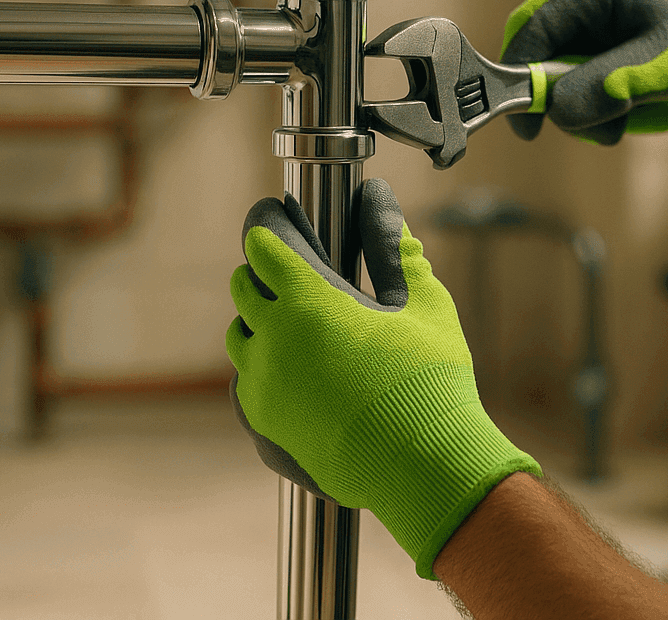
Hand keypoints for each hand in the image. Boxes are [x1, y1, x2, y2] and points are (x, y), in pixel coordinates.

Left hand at [225, 179, 539, 578]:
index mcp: (309, 301)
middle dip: (263, 271)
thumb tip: (382, 204)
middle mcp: (274, 338)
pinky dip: (264, 364)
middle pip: (243, 287)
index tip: (275, 216)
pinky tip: (298, 368)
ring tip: (295, 321)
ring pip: (239, 335)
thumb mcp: (425, 305)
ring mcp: (263, 383)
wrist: (421, 463)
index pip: (265, 247)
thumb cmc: (428, 380)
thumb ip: (398, 250)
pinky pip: (247, 379)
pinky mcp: (265, 421)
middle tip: (292, 268)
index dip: (269, 226)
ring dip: (259, 320)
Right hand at [501, 0, 667, 143]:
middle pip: (540, 55)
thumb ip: (614, 87)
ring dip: (594, 104)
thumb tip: (560, 112)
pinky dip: (600, 95)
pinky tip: (638, 99)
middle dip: (574, 100)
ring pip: (556, 71)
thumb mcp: (667, 67)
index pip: (529, 31)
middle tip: (618, 129)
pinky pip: (572, 71)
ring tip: (646, 112)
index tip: (530, 132)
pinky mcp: (584, 21)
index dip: (523, 83)